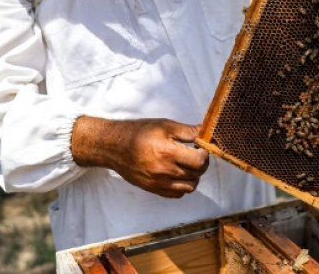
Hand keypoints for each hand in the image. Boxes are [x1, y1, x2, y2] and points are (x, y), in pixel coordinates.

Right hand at [72, 117, 208, 197]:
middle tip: (196, 154)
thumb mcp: (164, 125)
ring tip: (188, 165)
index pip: (199, 161)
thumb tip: (205, 132)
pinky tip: (178, 174)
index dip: (204, 153)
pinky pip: (176, 194)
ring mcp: (158, 182)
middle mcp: (163, 171)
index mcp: (167, 152)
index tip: (200, 147)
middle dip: (201, 164)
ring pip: (189, 187)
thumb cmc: (138, 133)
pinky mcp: (152, 189)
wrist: (113, 146)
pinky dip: (182, 186)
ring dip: (194, 176)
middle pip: (196, 174)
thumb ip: (187, 131)